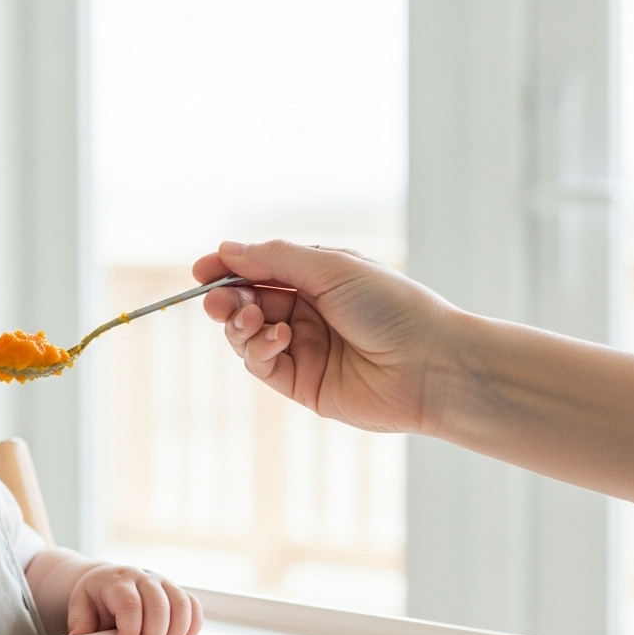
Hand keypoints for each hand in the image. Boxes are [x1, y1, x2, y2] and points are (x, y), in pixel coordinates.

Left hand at [66, 564, 203, 634]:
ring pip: (182, 607)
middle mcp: (143, 577)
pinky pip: (194, 608)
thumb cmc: (95, 598)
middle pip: (160, 607)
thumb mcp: (80, 606)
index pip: (130, 605)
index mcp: (117, 581)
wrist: (108, 580)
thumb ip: (80, 621)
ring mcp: (164, 582)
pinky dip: (191, 628)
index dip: (130, 631)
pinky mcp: (177, 592)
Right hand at [192, 240, 458, 434]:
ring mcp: (303, 349)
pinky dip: (259, 349)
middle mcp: (308, 312)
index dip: (228, 269)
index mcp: (318, 278)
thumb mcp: (331, 268)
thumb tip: (226, 249)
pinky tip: (279, 338)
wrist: (431, 365)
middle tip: (216, 301)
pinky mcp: (302, 384)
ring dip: (241, 325)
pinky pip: (262, 365)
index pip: (260, 270)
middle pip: (247, 303)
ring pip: (248, 335)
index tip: (202, 270)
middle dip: (227, 300)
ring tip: (251, 319)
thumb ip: (275, 259)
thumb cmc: (393, 307)